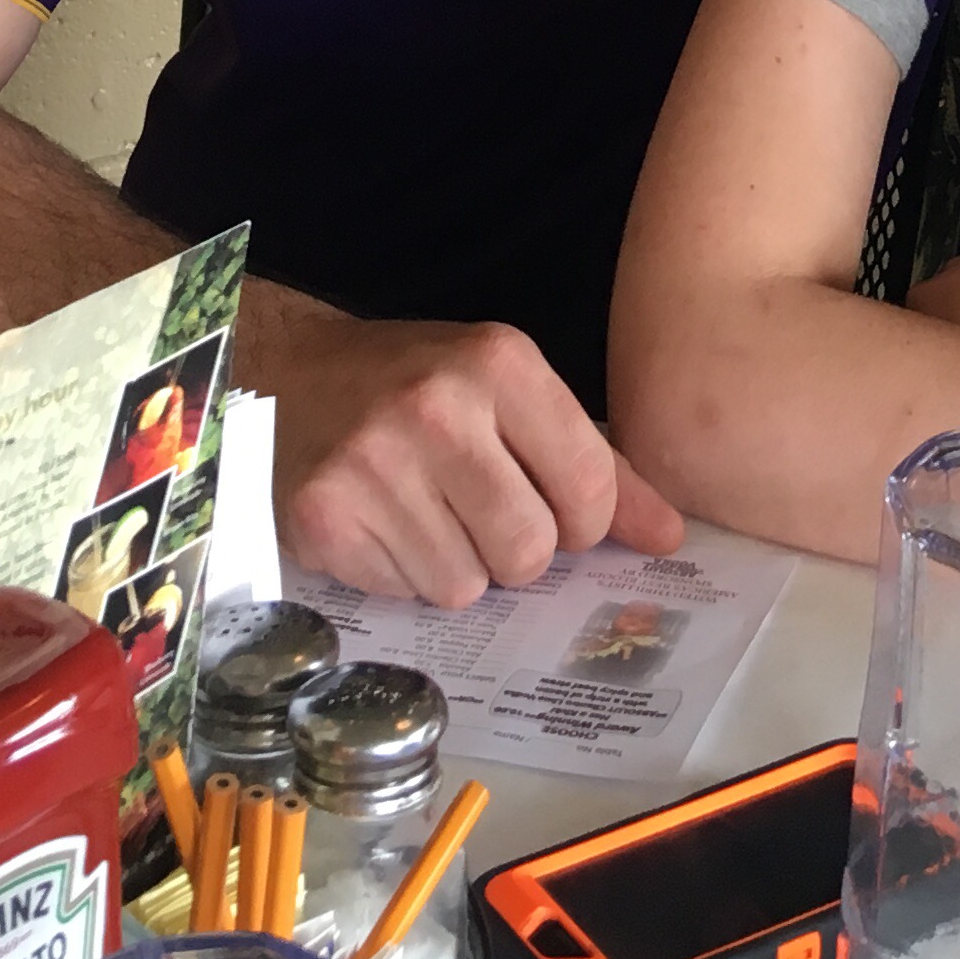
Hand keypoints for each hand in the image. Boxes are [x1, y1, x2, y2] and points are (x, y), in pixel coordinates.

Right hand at [266, 310, 682, 605]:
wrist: (288, 372)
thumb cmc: (418, 384)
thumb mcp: (510, 392)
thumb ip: (596, 464)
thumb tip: (670, 538)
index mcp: (499, 362)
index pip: (590, 491)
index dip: (583, 521)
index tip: (554, 507)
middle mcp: (436, 407)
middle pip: (530, 550)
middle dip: (518, 551)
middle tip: (482, 513)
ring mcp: (372, 464)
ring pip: (467, 586)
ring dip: (458, 567)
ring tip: (426, 513)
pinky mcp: (324, 519)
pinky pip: (406, 596)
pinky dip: (404, 576)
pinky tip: (383, 524)